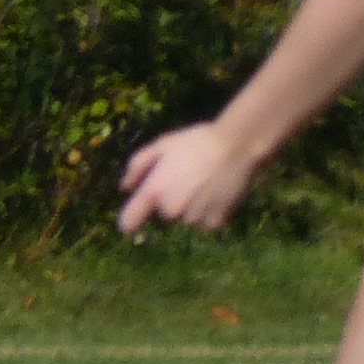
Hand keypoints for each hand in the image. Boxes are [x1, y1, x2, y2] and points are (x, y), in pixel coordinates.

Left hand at [120, 119, 259, 235]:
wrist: (237, 146)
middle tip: (188, 178)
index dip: (130, 221)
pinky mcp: (215, 222)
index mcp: (153, 191)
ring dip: (192, 207)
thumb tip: (126, 188)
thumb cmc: (196, 142)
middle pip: (165, 213)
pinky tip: (218, 193)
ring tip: (206, 183)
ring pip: (186, 218)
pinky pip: (206, 222)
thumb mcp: (161, 145)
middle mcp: (171, 210)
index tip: (135, 219)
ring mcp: (194, 218)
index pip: (129, 222)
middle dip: (172, 200)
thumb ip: (138, 167)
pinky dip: (210, 212)